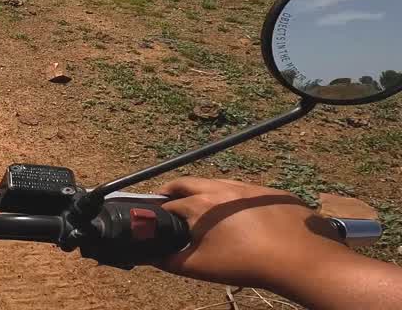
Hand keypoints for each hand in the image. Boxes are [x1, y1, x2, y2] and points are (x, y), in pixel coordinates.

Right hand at [155, 177, 343, 288]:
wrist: (302, 259)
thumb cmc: (246, 263)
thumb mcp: (200, 267)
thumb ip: (169, 261)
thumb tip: (148, 257)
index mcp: (199, 204)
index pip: (167, 203)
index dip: (157, 211)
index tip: (154, 219)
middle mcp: (221, 188)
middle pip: (188, 183)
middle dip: (174, 191)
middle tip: (169, 202)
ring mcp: (249, 187)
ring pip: (218, 183)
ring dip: (205, 192)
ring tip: (205, 209)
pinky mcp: (273, 193)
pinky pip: (247, 191)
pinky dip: (236, 200)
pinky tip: (243, 218)